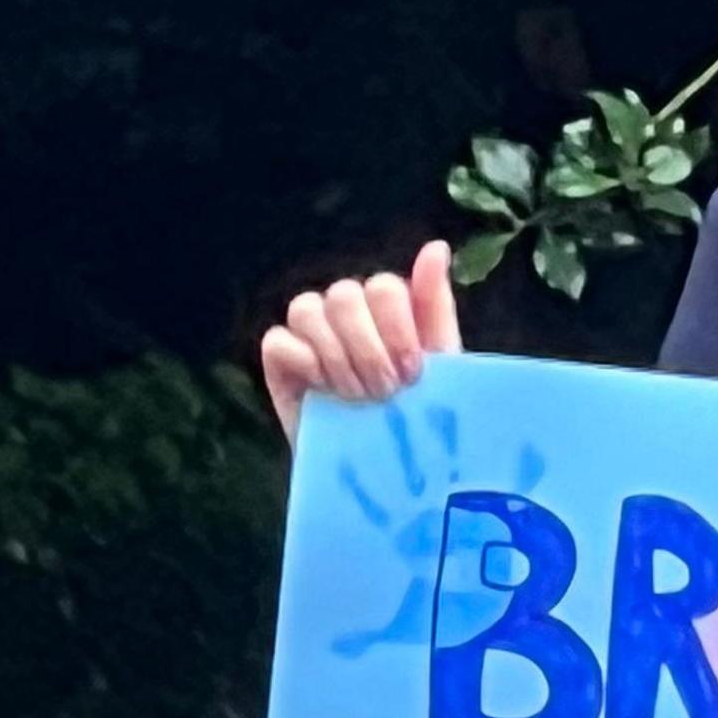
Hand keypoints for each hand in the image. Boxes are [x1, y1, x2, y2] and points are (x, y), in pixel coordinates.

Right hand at [258, 239, 466, 439]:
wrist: (380, 470)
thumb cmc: (413, 416)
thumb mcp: (439, 365)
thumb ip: (435, 305)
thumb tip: (436, 247)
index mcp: (385, 305)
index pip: (383, 287)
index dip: (397, 329)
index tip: (412, 375)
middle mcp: (345, 310)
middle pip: (346, 295)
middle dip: (368, 348)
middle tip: (384, 392)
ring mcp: (309, 331)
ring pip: (308, 308)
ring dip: (337, 356)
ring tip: (356, 396)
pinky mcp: (279, 359)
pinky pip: (278, 340)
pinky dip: (303, 361)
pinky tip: (323, 389)